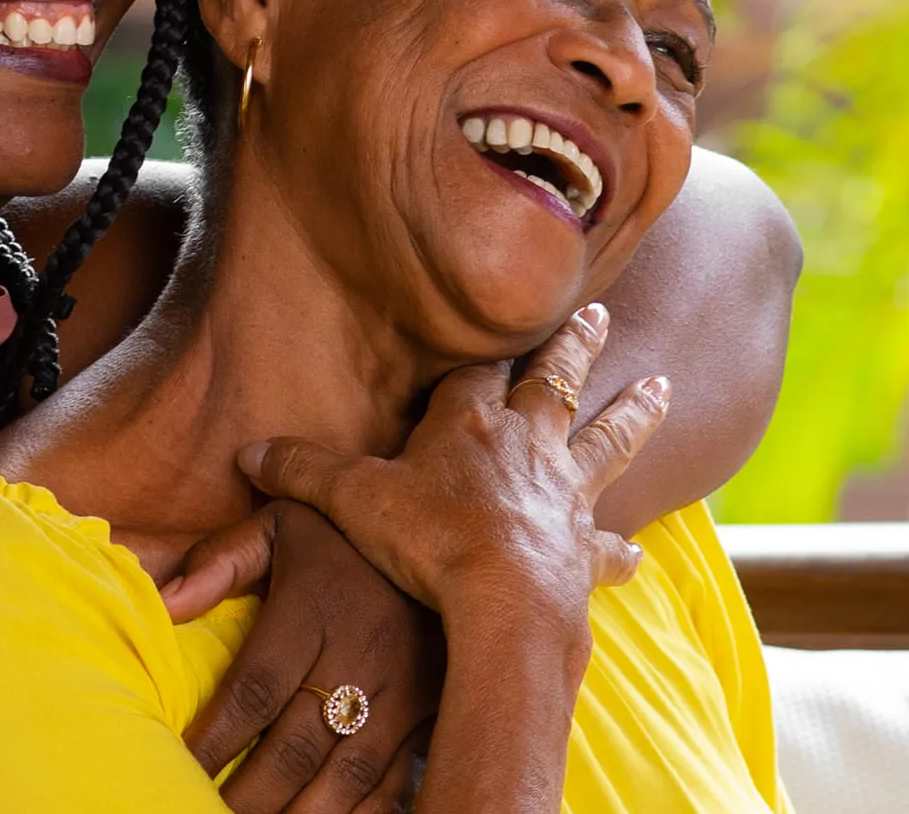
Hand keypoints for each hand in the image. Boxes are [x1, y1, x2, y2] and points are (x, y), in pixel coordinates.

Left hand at [161, 500, 438, 813]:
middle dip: (247, 793)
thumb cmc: (340, 535)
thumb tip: (165, 604)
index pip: (255, 688)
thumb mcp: (279, 525)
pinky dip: (358, 813)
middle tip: (207, 812)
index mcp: (318, 605)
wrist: (450, 529)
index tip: (178, 765)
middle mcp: (364, 653)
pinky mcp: (435, 714)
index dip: (214, 737)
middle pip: (296, 745)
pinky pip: (395, 782)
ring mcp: (407, 691)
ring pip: (346, 776)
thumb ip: (220, 561)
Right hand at [239, 304, 667, 621]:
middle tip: (601, 313)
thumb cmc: (428, 540)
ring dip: (633, 413)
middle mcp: (527, 447)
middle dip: (575, 347)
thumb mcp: (350, 501)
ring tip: (661, 385)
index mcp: (470, 423)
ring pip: (608, 440)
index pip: (480, 367)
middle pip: (556, 383)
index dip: (489, 342)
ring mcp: (564, 496)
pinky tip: (636, 549)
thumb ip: (303, 472)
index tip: (509, 306)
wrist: (503, 601)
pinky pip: (609, 545)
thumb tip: (248, 452)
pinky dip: (621, 546)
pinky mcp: (585, 550)